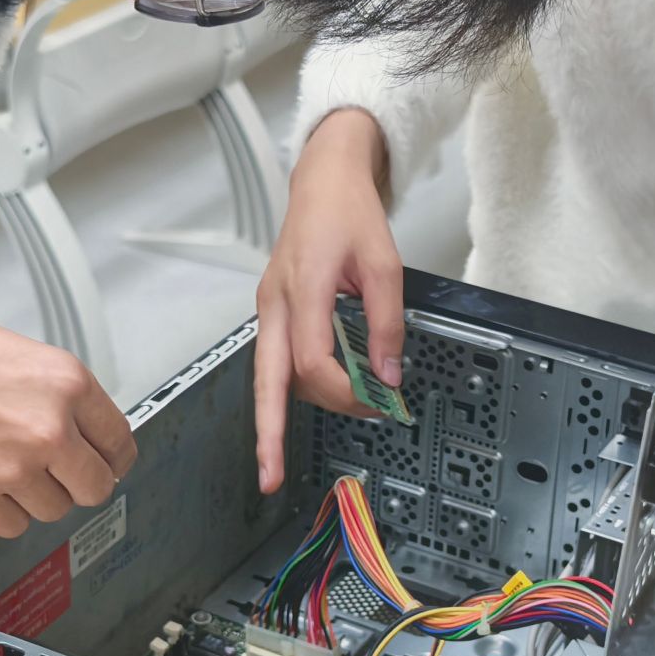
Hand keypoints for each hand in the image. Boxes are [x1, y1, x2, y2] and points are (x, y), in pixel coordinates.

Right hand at [0, 289, 136, 537]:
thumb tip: (66, 416)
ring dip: (33, 498)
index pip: (118, 442)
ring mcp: (14, 465)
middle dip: (76, 484)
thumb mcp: (6, 344)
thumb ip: (45, 386)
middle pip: (95, 486)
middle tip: (54, 476)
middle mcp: (49, 426)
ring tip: (4, 473)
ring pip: (53, 510)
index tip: (101, 464)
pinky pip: (11, 526)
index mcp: (65, 381)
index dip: (109, 458)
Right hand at [254, 109, 404, 493]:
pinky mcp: (273, 310)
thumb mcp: (384, 265)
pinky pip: (276, 358)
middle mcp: (275, 302)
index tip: (377, 401)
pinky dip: (290, 386)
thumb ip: (387, 324)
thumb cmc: (349, 212)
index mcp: (302, 288)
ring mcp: (268, 307)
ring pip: (270, 374)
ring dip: (293, 407)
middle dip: (267, 434)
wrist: (323, 179)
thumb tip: (389, 377)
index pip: (312, 361)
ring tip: (330, 422)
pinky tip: (308, 403)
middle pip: (265, 381)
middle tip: (269, 476)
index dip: (343, 391)